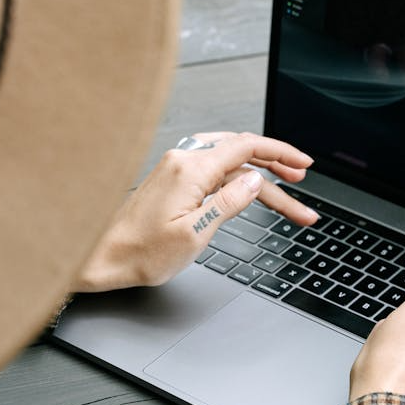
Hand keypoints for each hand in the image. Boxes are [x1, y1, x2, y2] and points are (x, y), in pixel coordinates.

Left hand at [75, 131, 317, 291]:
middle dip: (276, 166)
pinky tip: (248, 187)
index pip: (246, 147)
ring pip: (229, 164)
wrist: (101, 257)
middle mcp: (182, 160)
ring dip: (259, 176)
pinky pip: (213, 169)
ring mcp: (176, 168)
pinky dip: (237, 177)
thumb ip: (229, 202)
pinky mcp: (172, 179)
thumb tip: (255, 181)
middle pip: (241, 154)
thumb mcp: (195, 233)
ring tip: (284, 191)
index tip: (303, 163)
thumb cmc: (140, 252)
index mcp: (190, 169)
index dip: (280, 153)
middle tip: (301, 179)